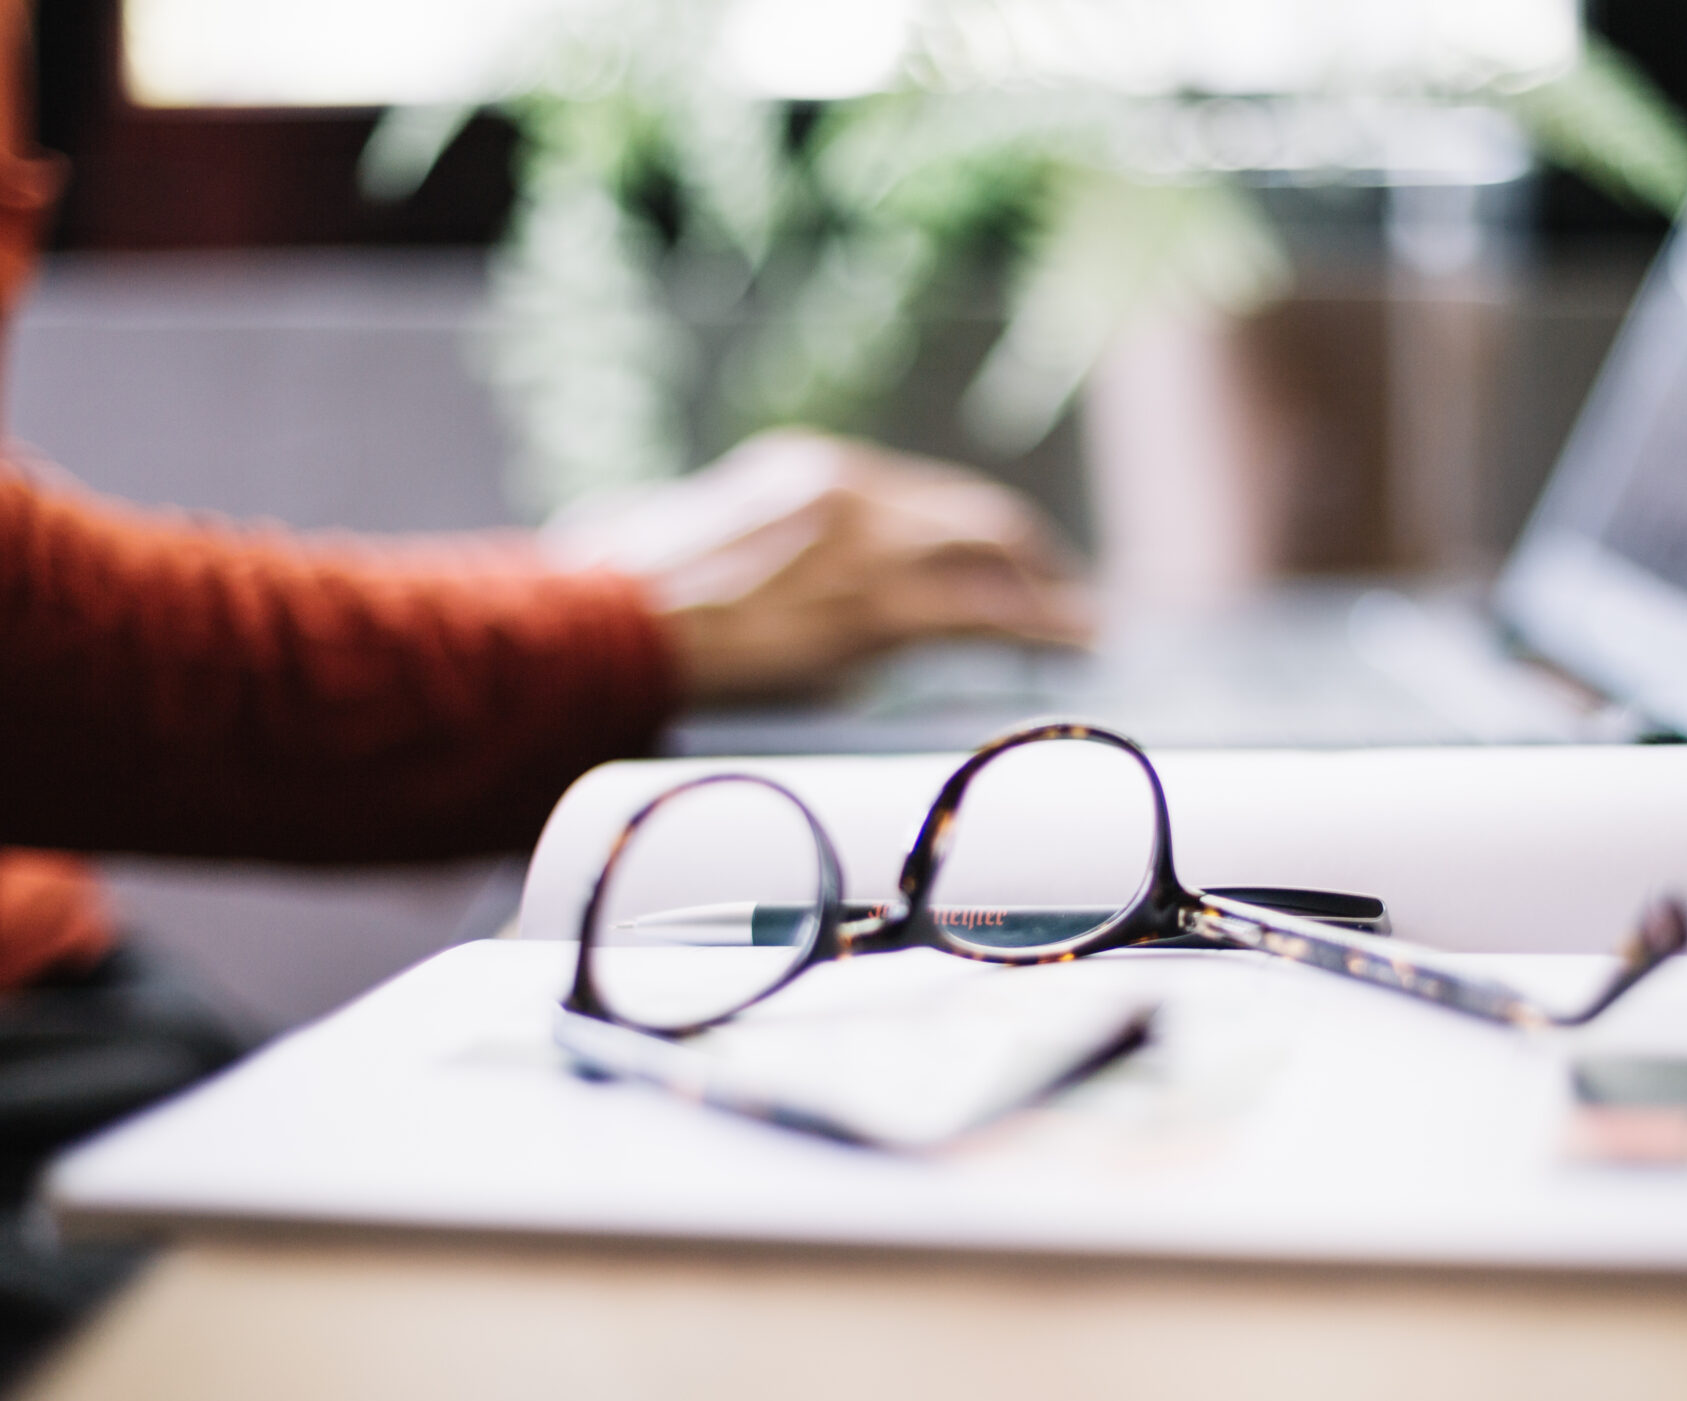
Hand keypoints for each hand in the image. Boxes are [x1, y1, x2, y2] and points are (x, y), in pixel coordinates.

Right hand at [542, 430, 1090, 700]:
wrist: (607, 624)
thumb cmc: (620, 596)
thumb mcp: (691, 541)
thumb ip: (751, 552)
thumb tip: (766, 592)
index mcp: (806, 473)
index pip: (912, 498)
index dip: (960, 529)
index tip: (984, 555)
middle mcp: (849, 494)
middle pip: (967, 514)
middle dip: (1023, 550)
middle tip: (1057, 584)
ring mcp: (867, 548)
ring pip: (991, 553)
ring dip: (1045, 590)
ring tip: (1080, 622)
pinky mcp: (876, 610)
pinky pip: (985, 614)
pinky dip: (1041, 627)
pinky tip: (1075, 641)